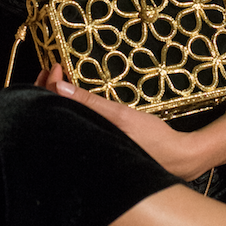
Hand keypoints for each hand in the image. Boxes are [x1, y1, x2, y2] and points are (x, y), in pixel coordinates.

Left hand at [35, 65, 213, 180]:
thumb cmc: (152, 138)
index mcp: (83, 141)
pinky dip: (72, 108)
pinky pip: (77, 124)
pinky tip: (71, 97)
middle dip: (47, 92)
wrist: (178, 158)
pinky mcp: (99, 145)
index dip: (48, 87)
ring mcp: (92, 147)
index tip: (55, 67)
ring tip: (56, 79)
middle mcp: (83, 148)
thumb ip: (89, 102)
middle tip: (50, 70)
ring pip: (65, 120)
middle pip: (53, 117)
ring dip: (58, 99)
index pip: (53, 111)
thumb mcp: (119, 115)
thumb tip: (59, 86)